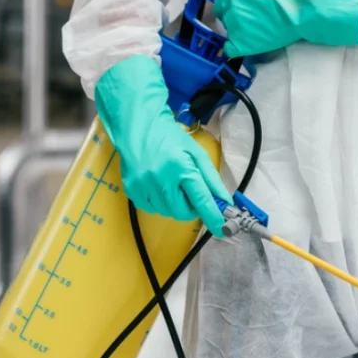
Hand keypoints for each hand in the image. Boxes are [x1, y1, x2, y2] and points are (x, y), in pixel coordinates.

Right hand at [95, 56, 230, 236]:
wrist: (138, 127)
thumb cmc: (171, 139)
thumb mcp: (197, 154)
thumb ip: (212, 179)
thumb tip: (224, 202)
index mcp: (181, 168)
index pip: (201, 200)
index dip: (213, 217)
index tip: (222, 229)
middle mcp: (161, 180)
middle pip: (183, 212)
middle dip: (192, 209)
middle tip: (192, 194)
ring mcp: (144, 187)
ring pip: (168, 213)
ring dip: (175, 205)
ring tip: (173, 185)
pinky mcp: (132, 191)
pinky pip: (152, 209)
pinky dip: (160, 203)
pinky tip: (160, 187)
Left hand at [214, 0, 357, 57]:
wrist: (299, 7)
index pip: (221, 5)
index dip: (230, 9)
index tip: (239, 13)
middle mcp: (230, 10)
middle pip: (227, 20)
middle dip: (238, 21)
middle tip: (254, 23)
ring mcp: (235, 28)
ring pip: (232, 34)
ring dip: (242, 34)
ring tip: (259, 33)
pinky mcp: (242, 44)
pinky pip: (231, 50)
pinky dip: (236, 49)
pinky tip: (247, 46)